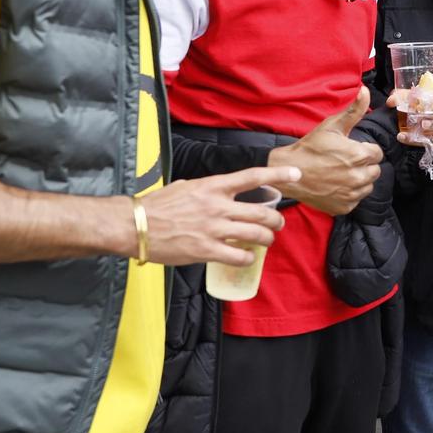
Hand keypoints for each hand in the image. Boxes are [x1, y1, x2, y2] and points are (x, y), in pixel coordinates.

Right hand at [134, 165, 296, 266]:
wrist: (135, 225)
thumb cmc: (156, 206)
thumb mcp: (184, 187)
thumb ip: (204, 189)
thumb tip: (212, 191)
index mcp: (212, 187)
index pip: (253, 177)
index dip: (278, 176)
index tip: (297, 174)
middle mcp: (217, 206)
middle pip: (262, 212)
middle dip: (276, 221)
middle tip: (277, 225)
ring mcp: (213, 229)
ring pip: (256, 234)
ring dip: (267, 240)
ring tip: (266, 242)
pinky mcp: (206, 250)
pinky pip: (238, 256)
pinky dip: (248, 258)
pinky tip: (246, 258)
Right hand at [267, 87, 383, 216]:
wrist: (289, 171)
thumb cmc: (310, 147)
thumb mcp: (332, 126)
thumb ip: (353, 110)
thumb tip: (365, 91)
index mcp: (359, 156)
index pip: (377, 153)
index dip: (365, 150)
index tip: (351, 149)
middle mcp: (358, 177)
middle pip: (375, 170)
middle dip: (364, 165)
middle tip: (345, 161)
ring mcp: (351, 194)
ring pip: (367, 186)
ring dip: (359, 179)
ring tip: (340, 172)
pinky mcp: (344, 207)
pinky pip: (356, 199)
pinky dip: (349, 193)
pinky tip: (335, 184)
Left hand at [389, 86, 432, 146]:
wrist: (416, 117)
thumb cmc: (422, 103)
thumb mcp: (413, 96)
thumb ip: (402, 96)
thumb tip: (392, 101)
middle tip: (426, 121)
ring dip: (432, 129)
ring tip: (420, 126)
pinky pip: (428, 141)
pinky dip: (413, 139)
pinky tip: (403, 136)